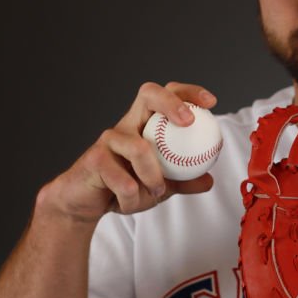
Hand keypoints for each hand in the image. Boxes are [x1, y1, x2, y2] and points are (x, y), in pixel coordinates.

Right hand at [39, 82, 217, 222]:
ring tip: (155, 192)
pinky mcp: (95, 158)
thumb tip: (209, 180)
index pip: (166, 95)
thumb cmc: (122, 187)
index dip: (188, 93)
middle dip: (171, 102)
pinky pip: (123, 181)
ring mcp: (109, 139)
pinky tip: (128, 202)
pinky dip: (132, 198)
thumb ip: (183, 181)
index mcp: (145, 124)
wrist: (86, 204)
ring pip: (140, 149)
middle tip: (189, 122)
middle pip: (149, 94)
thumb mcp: (160, 185)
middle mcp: (127, 124)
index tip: (211, 102)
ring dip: (153, 177)